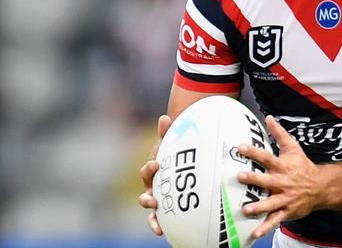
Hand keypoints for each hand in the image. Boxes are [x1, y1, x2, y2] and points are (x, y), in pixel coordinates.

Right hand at [138, 115, 172, 234]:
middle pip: (146, 186)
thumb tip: (164, 117)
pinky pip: (156, 220)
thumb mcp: (176, 145)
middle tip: (153, 191)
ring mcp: (157, 198)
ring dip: (149, 208)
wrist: (187, 170)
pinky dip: (155, 225)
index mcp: (156, 169)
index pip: (149, 169)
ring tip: (154, 207)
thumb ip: (169, 134)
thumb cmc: (180, 157)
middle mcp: (153, 184)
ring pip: (148, 203)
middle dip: (147, 189)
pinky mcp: (163, 211)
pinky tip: (160, 232)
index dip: (151, 168)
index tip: (157, 164)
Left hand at [236, 116, 323, 238]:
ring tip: (246, 210)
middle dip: (253, 179)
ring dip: (258, 207)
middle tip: (240, 176)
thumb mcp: (292, 147)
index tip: (240, 147)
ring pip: (270, 203)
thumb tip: (268, 117)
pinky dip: (265, 228)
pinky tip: (254, 233)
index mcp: (283, 166)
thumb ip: (279, 133)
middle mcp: (283, 182)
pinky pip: (275, 220)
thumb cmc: (302, 165)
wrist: (320, 187)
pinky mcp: (287, 211)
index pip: (266, 157)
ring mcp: (285, 198)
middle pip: (267, 180)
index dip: (254, 152)